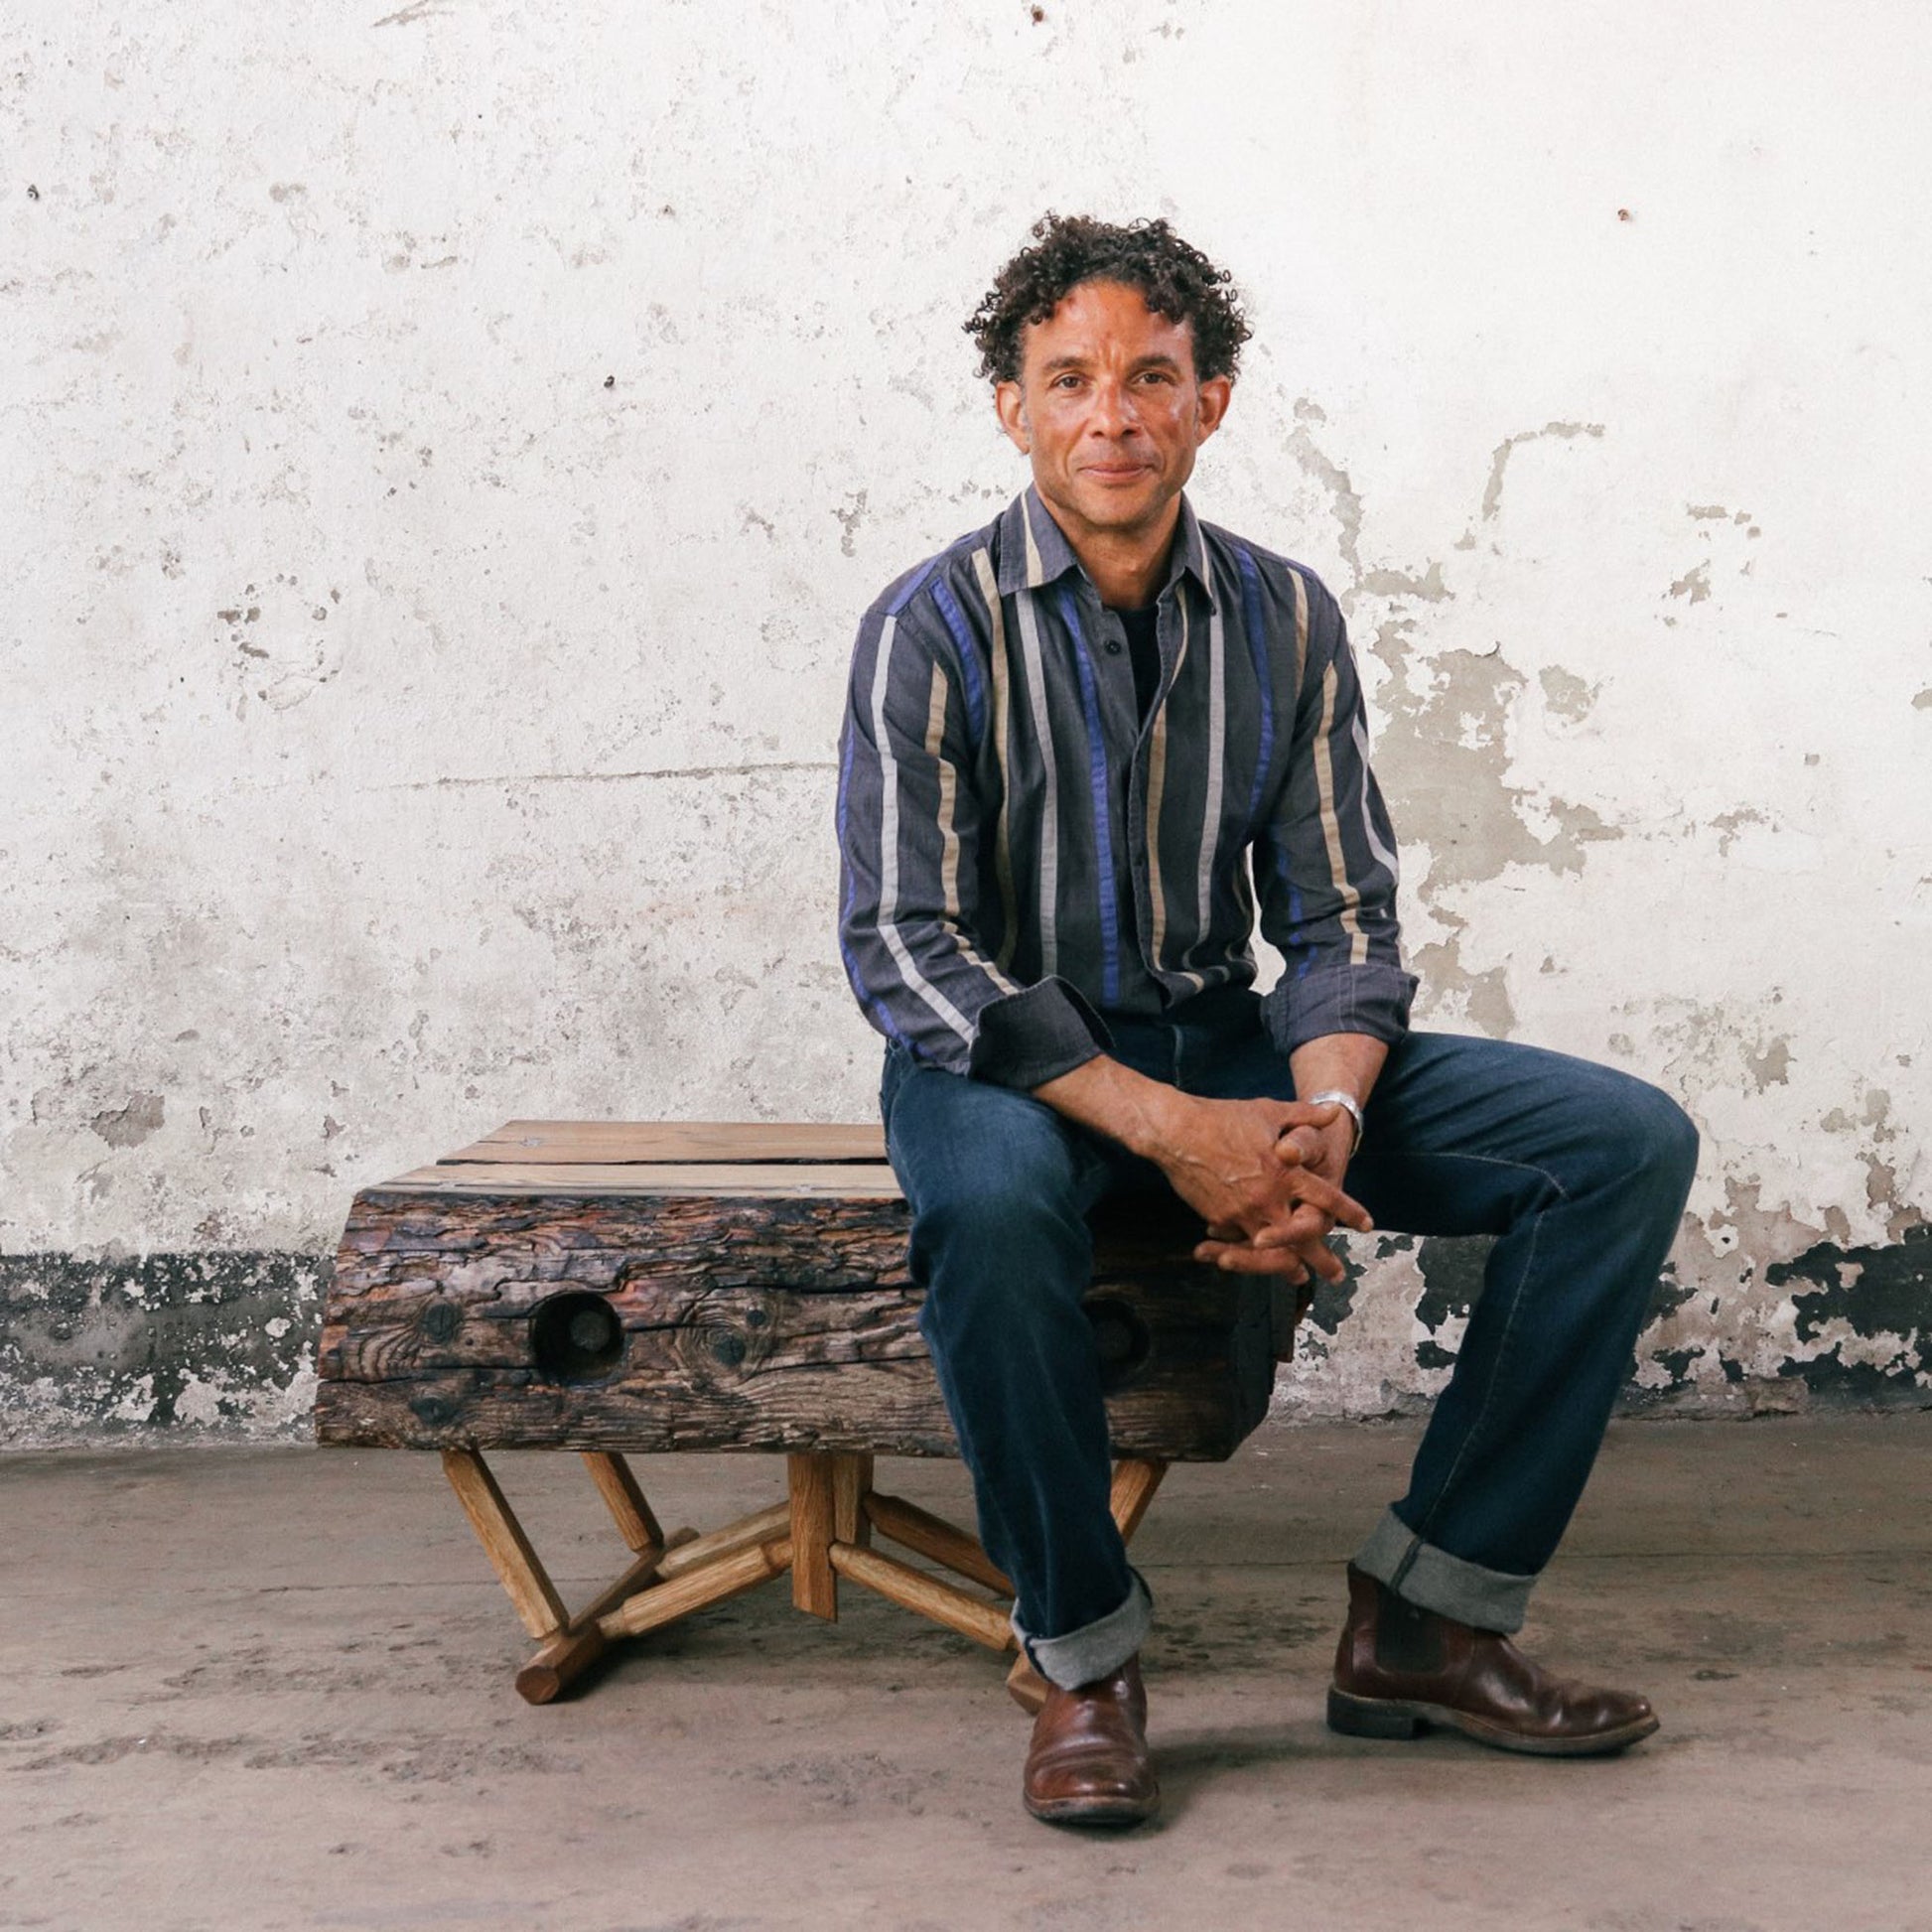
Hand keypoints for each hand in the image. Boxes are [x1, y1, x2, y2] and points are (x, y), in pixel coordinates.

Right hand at [1149, 1095, 1370, 1283]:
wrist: (1177, 1131)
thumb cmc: (1223, 1117)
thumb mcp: (1270, 1112)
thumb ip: (1305, 1117)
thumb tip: (1336, 1111)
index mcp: (1286, 1171)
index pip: (1326, 1198)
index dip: (1349, 1212)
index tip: (1366, 1225)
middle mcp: (1269, 1197)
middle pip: (1304, 1237)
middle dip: (1323, 1258)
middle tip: (1338, 1275)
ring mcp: (1243, 1212)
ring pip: (1272, 1249)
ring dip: (1287, 1265)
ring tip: (1299, 1277)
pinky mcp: (1220, 1218)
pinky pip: (1241, 1241)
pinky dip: (1252, 1253)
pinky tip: (1258, 1259)